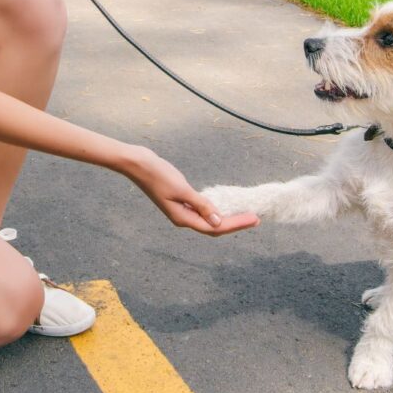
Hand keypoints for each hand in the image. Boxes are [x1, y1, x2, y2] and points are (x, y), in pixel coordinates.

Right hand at [126, 147, 259, 235]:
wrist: (138, 164)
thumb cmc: (158, 175)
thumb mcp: (182, 189)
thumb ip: (201, 205)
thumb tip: (218, 221)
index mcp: (183, 218)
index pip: (215, 227)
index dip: (236, 224)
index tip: (254, 219)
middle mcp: (183, 217)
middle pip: (213, 227)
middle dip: (235, 224)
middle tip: (255, 218)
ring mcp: (181, 210)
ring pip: (208, 220)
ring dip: (226, 218)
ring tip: (244, 215)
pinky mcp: (180, 200)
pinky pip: (202, 210)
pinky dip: (214, 210)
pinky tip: (223, 206)